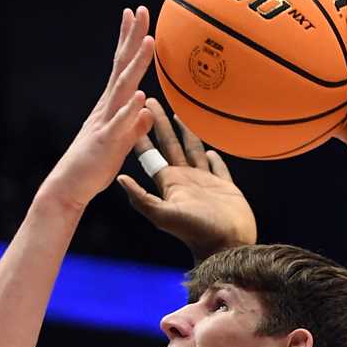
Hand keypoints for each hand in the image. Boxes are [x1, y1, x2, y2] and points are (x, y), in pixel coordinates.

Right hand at [41, 8, 154, 214]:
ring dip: (136, 65)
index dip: (129, 41)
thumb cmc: (94, 167)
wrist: (69, 187)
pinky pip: (120, 124)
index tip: (136, 15)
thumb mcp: (120, 145)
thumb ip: (134, 126)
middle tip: (142, 10)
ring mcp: (106, 123)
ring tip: (149, 42)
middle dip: (132, 38)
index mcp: (111, 107)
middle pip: (122, 67)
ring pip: (123, 89)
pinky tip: (140, 94)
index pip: (122, 67)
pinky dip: (129, 108)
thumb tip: (148, 110)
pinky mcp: (105, 142)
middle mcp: (107, 108)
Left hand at [117, 101, 256, 259]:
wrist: (227, 246)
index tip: (135, 112)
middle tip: (152, 100)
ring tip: (180, 112)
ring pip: (193, 149)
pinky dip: (214, 157)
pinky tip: (210, 148)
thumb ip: (142, 198)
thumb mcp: (165, 214)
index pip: (152, 153)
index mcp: (170, 183)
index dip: (142, 134)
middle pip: (170, 144)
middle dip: (160, 123)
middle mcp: (184, 180)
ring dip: (186, 132)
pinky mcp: (225, 187)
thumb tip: (119, 178)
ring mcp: (205, 183)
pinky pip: (217, 167)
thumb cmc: (197, 231)